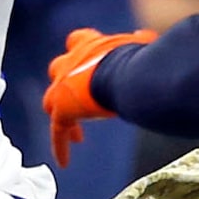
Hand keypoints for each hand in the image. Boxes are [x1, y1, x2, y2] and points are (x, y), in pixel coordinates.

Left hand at [43, 27, 156, 165]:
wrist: (122, 74)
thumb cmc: (134, 59)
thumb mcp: (138, 47)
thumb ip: (140, 43)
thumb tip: (146, 36)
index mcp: (89, 44)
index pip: (78, 40)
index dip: (82, 48)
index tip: (87, 60)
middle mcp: (70, 61)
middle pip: (59, 69)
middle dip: (65, 81)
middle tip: (75, 97)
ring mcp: (62, 86)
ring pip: (51, 101)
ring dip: (60, 113)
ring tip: (72, 130)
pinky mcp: (61, 109)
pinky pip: (58, 131)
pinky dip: (61, 145)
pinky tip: (65, 162)